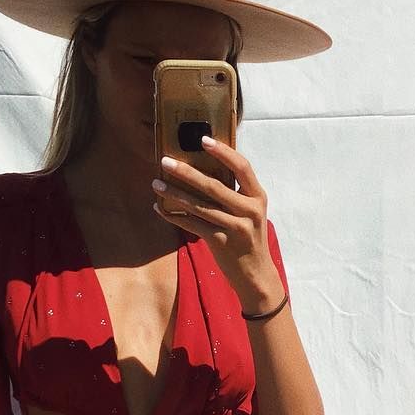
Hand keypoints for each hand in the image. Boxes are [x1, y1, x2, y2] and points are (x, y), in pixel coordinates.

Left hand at [152, 136, 282, 304]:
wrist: (256, 275)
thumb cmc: (248, 239)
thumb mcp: (250, 213)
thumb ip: (235, 194)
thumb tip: (202, 171)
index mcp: (257, 197)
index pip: (242, 167)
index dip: (223, 152)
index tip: (203, 139)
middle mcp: (249, 210)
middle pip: (214, 185)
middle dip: (187, 172)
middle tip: (165, 161)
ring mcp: (236, 227)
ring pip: (199, 206)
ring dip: (174, 193)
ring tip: (156, 183)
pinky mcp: (221, 243)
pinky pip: (192, 225)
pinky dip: (174, 216)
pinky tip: (159, 208)